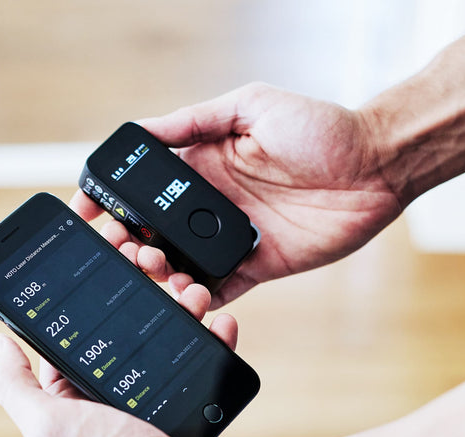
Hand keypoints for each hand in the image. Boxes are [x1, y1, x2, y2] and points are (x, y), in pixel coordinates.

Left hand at [0, 284, 237, 436]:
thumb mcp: (50, 424)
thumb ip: (16, 388)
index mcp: (71, 408)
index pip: (67, 346)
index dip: (80, 310)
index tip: (100, 274)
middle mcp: (109, 410)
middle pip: (121, 340)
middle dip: (139, 306)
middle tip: (156, 276)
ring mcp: (154, 410)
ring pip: (164, 346)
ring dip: (180, 315)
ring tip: (193, 297)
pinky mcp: (193, 412)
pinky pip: (202, 365)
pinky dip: (212, 341)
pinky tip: (218, 327)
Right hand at [71, 82, 402, 307]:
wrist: (376, 165)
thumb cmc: (320, 128)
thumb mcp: (251, 106)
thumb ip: (195, 121)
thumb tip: (142, 129)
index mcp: (202, 166)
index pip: (144, 187)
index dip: (112, 200)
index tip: (87, 210)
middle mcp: (209, 205)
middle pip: (152, 231)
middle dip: (126, 241)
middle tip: (121, 245)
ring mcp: (229, 240)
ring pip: (177, 265)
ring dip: (157, 271)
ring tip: (154, 266)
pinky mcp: (256, 268)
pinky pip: (218, 291)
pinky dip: (197, 301)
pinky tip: (186, 298)